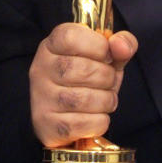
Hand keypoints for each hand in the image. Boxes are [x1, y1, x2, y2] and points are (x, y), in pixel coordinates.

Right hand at [29, 24, 137, 147]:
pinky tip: (94, 117)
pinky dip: (99, 122)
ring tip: (103, 99)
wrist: (68, 117)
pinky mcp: (48, 125)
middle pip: (84, 70)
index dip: (98, 46)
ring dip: (106, 100)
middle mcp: (41, 69)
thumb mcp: (106, 57)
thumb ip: (120, 44)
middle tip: (107, 82)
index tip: (106, 56)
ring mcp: (41, 98)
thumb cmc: (87, 80)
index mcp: (51, 45)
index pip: (71, 37)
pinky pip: (85, 123)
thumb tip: (121, 46)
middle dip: (107, 78)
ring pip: (85, 99)